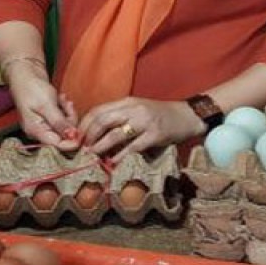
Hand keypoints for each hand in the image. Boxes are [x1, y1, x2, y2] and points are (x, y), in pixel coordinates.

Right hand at [5, 61, 79, 149]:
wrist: (25, 73)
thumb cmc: (31, 87)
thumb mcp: (47, 104)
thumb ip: (59, 122)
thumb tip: (72, 137)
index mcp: (36, 131)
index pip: (57, 145)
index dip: (72, 141)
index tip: (81, 131)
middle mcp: (40, 131)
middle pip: (63, 136)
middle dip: (70, 121)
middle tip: (68, 104)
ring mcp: (44, 125)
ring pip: (65, 127)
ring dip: (68, 113)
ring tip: (63, 99)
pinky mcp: (49, 119)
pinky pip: (63, 120)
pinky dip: (65, 110)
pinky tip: (61, 99)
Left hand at [78, 97, 205, 158]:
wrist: (187, 116)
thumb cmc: (159, 115)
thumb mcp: (137, 110)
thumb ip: (119, 117)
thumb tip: (95, 133)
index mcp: (126, 102)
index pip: (98, 110)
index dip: (84, 125)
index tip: (77, 138)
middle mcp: (133, 109)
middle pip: (102, 120)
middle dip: (89, 136)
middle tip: (82, 149)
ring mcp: (144, 121)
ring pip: (115, 134)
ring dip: (100, 147)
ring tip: (93, 156)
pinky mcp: (155, 135)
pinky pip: (133, 147)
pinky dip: (120, 156)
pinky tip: (113, 162)